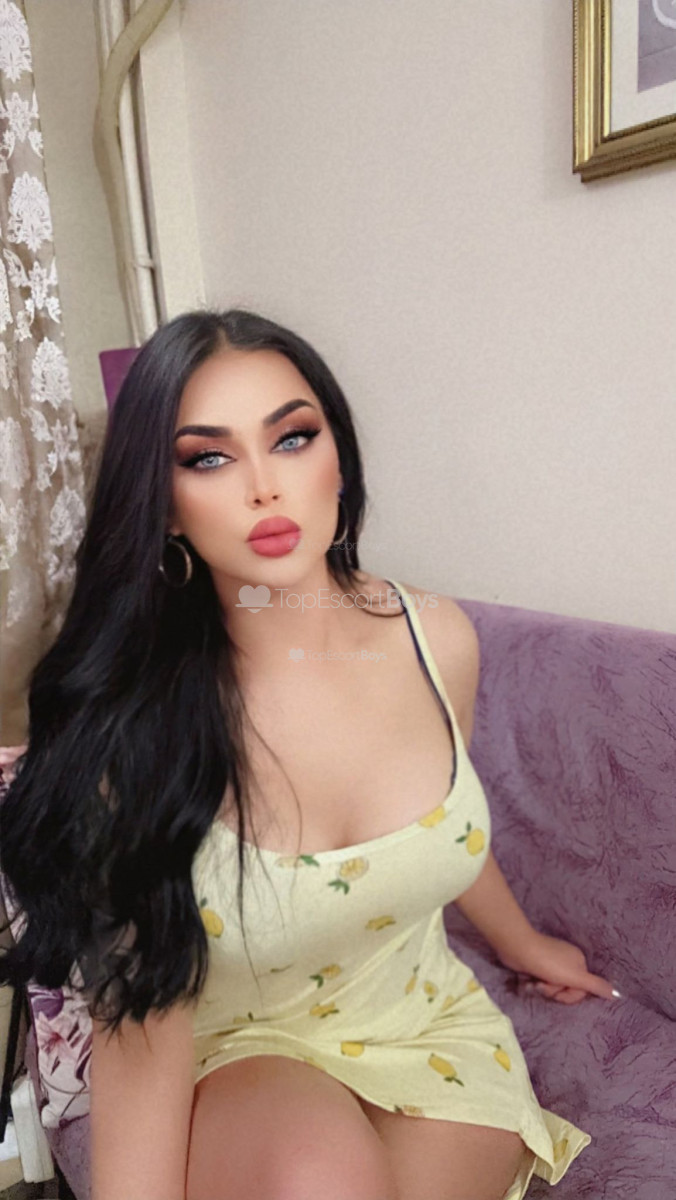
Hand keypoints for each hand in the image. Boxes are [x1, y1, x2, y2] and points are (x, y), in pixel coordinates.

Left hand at [498, 932, 620, 1004]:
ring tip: (534, 981)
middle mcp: (566, 961)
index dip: (569, 995)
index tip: (560, 990)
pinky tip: (527, 980)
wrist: (518, 948)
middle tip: (544, 984)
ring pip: (551, 988)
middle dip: (554, 992)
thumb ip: (595, 985)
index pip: (581, 990)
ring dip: (542, 989)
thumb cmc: (547, 962)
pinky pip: (539, 983)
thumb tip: (617, 994)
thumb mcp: (575, 976)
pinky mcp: (535, 965)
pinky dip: (533, 984)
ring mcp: (550, 963)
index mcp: (579, 962)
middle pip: (565, 989)